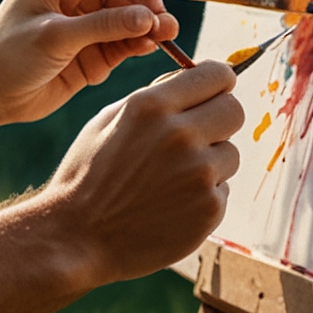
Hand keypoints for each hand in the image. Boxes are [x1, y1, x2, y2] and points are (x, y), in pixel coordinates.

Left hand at [0, 0, 179, 127]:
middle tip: (166, 29)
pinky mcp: (90, 51)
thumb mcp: (53, 38)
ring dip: (147, 29)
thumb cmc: (6, 56)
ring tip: (163, 41)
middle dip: (147, 9)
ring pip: (129, 19)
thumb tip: (148, 17)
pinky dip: (133, 48)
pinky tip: (139, 54)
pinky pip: (122, 44)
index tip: (155, 4)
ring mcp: (84, 23)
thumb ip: (102, 27)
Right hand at [39, 60, 242, 284]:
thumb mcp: (109, 120)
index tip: (214, 91)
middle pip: (234, 110)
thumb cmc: (89, 175)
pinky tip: (170, 204)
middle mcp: (179, 135)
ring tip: (172, 177)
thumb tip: (194, 78)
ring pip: (230, 153)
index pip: (216, 75)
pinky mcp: (209, 208)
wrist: (78, 237)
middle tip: (199, 134)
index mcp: (151, 106)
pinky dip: (203, 195)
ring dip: (210, 161)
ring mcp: (198, 174)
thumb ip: (154, 97)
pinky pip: (222, 189)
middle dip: (220, 118)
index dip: (219, 81)